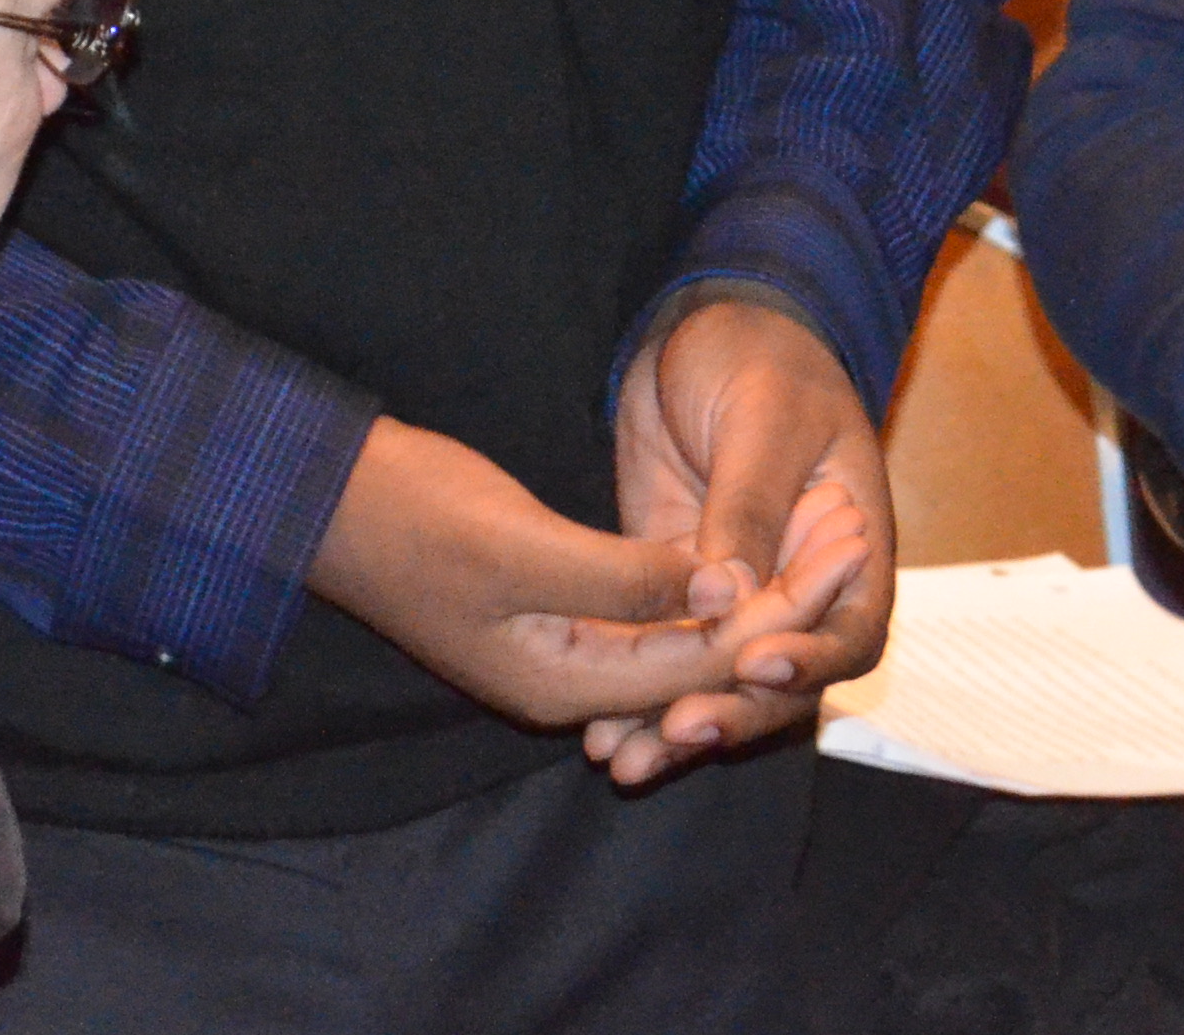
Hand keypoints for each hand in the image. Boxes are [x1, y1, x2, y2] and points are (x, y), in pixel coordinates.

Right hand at [305, 417, 799, 731]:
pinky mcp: (562, 608)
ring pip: (688, 630)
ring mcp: (567, 647)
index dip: (783, 608)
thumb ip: (622, 576)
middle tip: (855, 529)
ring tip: (826, 523)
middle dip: (785, 597)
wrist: (328, 498)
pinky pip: (657, 607)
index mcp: (564, 685)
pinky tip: (760, 533)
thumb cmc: (414, 519)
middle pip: (708, 654)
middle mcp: (574, 681)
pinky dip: (709, 575)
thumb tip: (717, 584)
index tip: (845, 547)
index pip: (705, 663)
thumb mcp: (522, 547)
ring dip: (756, 584)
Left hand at [587, 295, 894, 785]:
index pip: (850, 630)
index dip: (812, 661)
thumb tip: (734, 594)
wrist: (703, 325)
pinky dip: (638, 694)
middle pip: (785, 680)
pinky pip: (667, 655)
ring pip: (721, 682)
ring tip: (627, 759)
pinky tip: (599, 732)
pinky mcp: (680, 591)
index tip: (759, 667)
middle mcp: (802, 585)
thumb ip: (751, 504)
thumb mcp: (765, 417)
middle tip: (679, 729)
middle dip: (734, 711)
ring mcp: (741, 592)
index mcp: (853, 544)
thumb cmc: (761, 354)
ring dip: (679, 722)